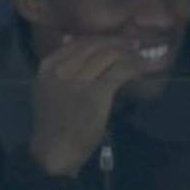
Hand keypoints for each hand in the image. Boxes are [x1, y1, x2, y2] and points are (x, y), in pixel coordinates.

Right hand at [29, 35, 148, 176]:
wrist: (54, 151)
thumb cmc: (56, 122)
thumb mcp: (49, 88)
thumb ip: (60, 65)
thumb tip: (70, 38)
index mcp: (48, 66)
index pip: (79, 42)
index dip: (103, 38)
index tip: (118, 41)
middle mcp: (61, 70)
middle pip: (96, 45)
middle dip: (118, 42)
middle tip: (135, 45)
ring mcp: (77, 81)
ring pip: (110, 55)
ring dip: (129, 54)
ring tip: (139, 57)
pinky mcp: (95, 94)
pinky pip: (120, 71)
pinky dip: (134, 67)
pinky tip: (141, 69)